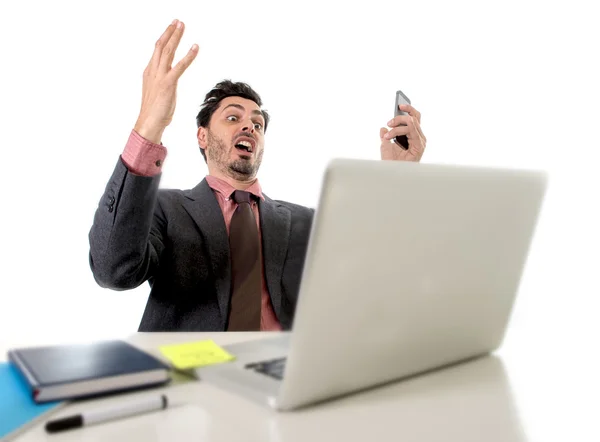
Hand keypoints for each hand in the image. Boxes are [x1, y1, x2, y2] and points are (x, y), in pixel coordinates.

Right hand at [134, 19, 198, 143]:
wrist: (149, 122)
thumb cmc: (155, 111)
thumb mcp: (158, 93)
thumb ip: (163, 82)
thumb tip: (169, 80)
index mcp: (149, 72)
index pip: (157, 51)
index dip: (164, 38)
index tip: (171, 28)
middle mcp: (153, 71)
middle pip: (161, 46)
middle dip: (170, 33)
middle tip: (177, 21)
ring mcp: (160, 77)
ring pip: (168, 51)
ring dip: (176, 37)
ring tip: (182, 26)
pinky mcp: (168, 84)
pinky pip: (180, 66)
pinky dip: (188, 56)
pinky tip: (195, 47)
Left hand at [379, 104, 426, 161]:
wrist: (392, 175)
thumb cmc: (391, 163)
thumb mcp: (385, 146)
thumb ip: (385, 136)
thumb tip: (382, 128)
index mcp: (413, 136)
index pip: (415, 117)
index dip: (409, 109)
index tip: (399, 104)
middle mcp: (419, 137)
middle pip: (414, 117)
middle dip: (400, 116)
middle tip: (388, 122)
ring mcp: (420, 141)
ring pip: (411, 122)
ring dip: (397, 126)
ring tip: (387, 133)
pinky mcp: (419, 146)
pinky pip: (411, 130)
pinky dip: (399, 131)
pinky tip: (390, 135)